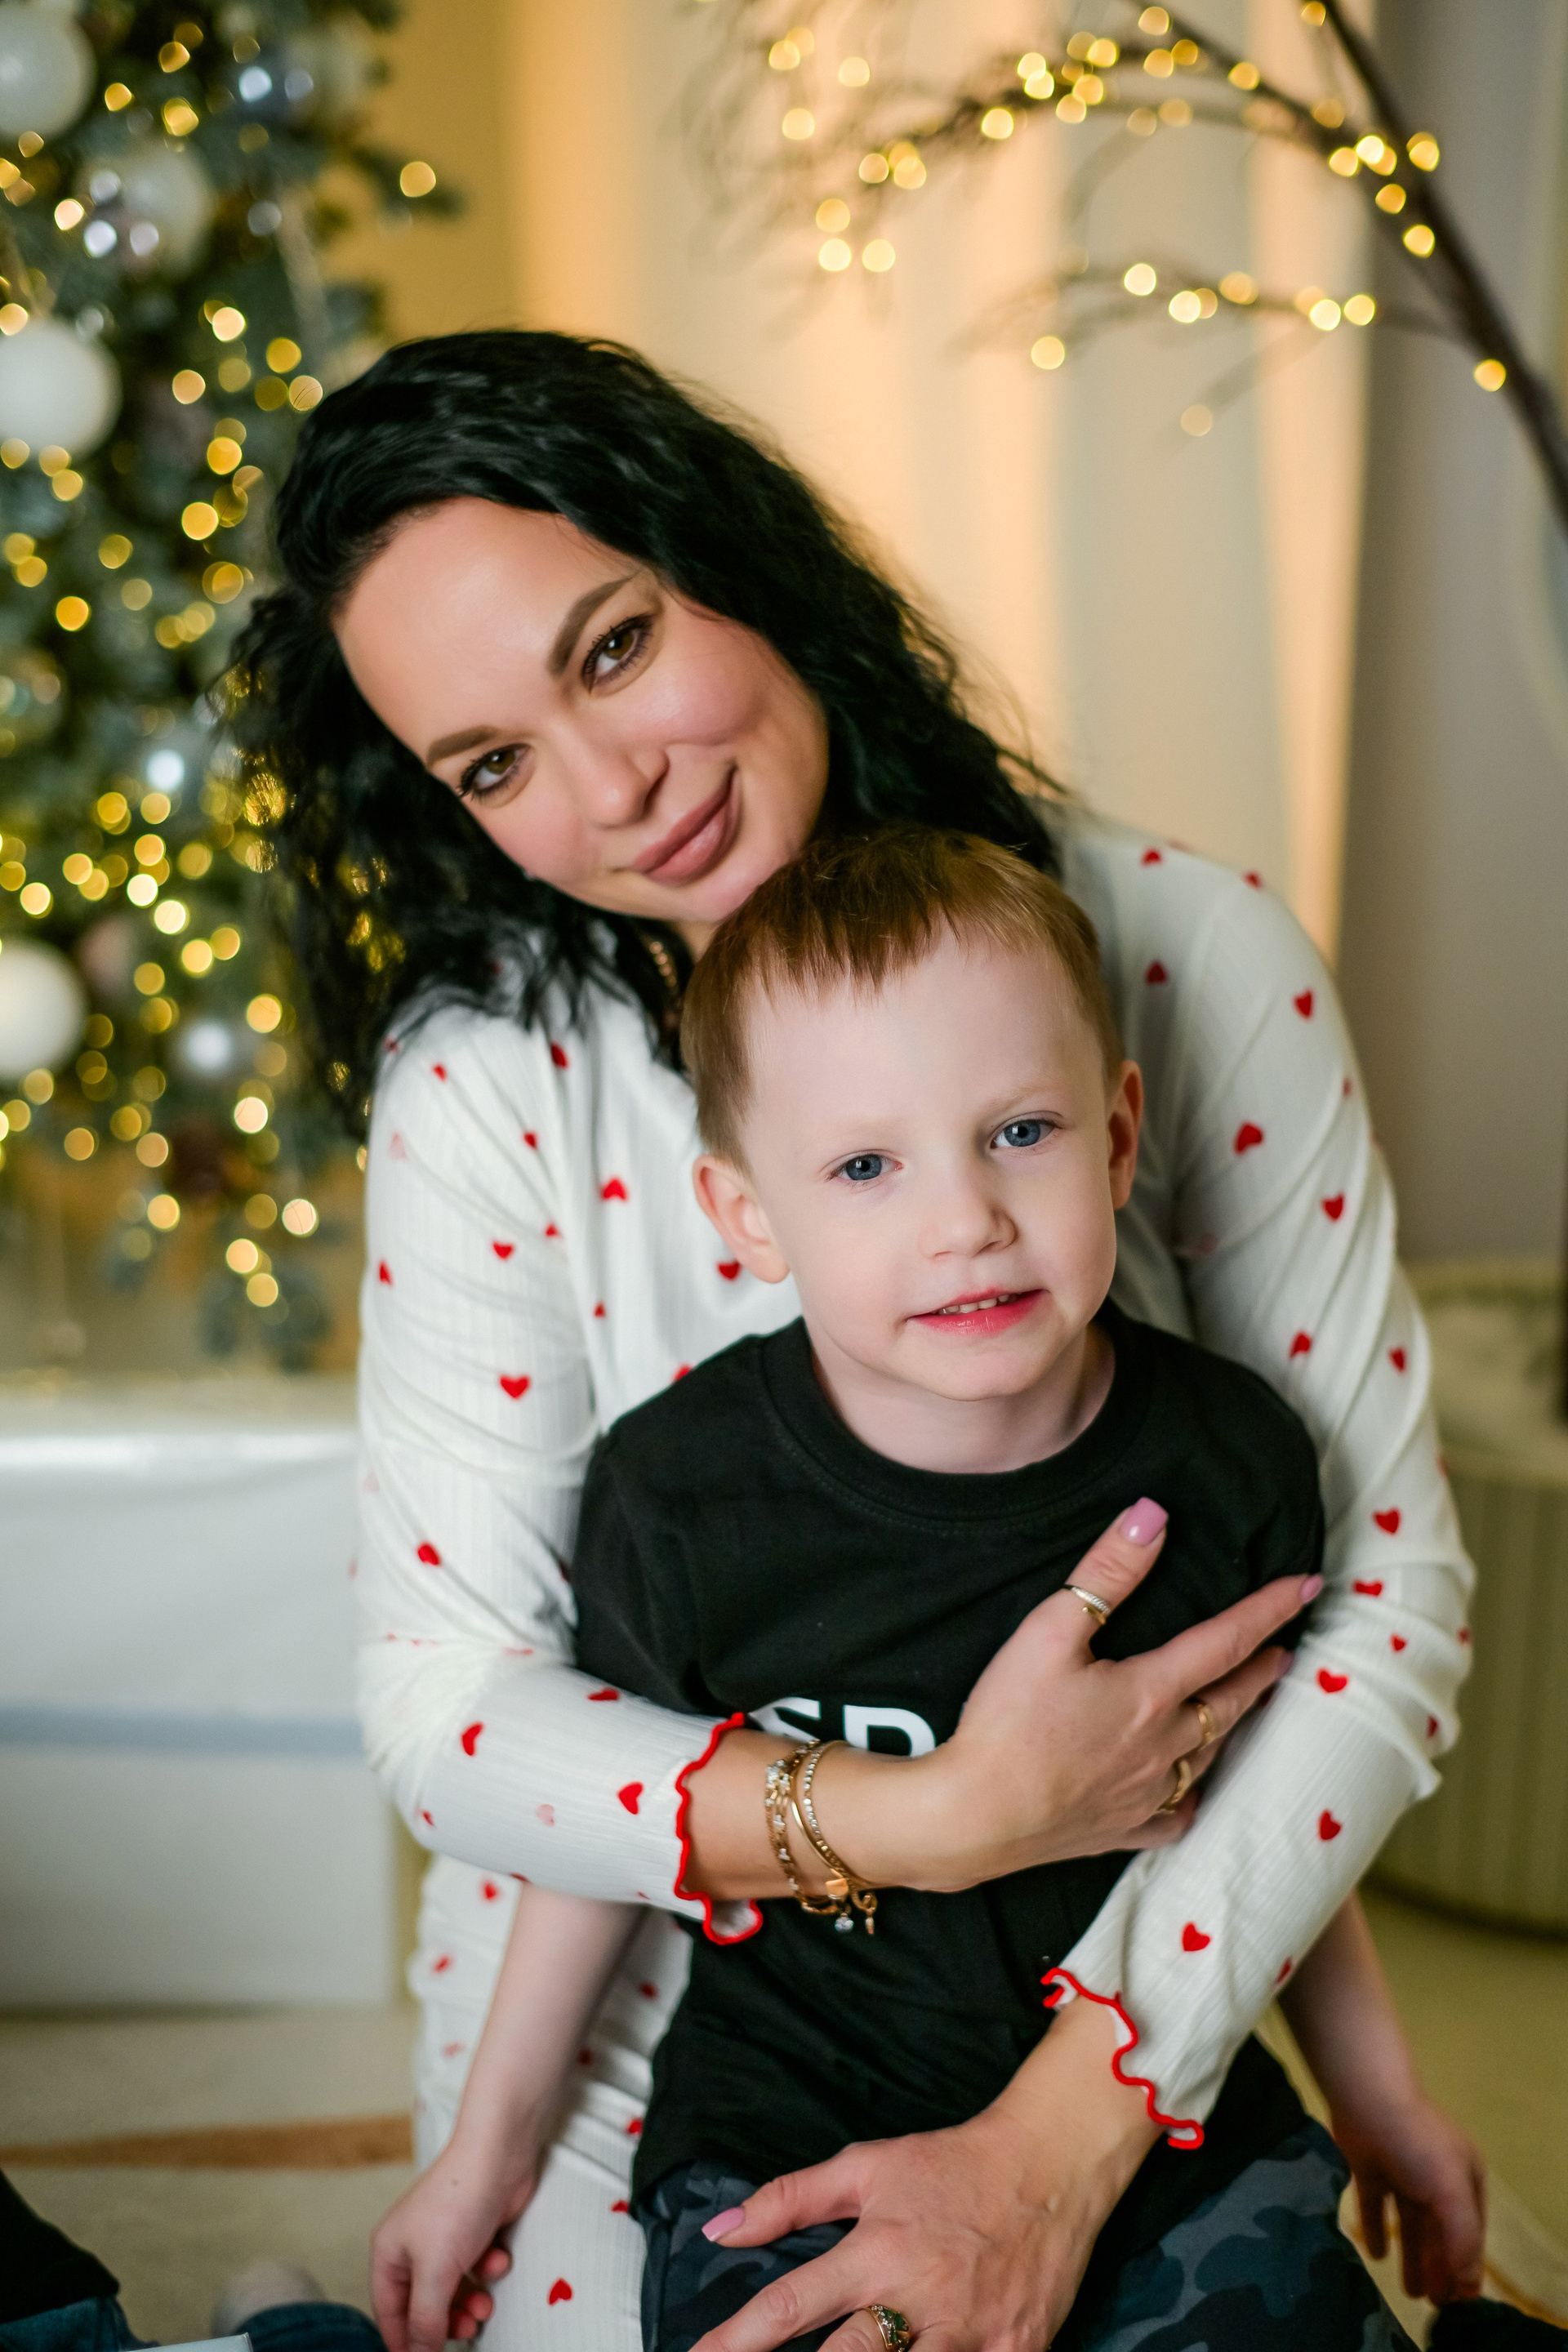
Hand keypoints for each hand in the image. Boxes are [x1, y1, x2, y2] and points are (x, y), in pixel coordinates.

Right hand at [370, 2131, 534, 2351]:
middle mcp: (413, 2246)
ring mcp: (444, 2238)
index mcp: (389, 2252)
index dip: (405, 2341)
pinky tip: (498, 2257)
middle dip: (447, 2321)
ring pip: (453, 2290)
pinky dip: (487, 2269)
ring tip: (485, 2303)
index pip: (389, 2312)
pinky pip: (475, 2268)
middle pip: (424, 2305)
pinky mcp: (473, 2231)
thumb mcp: (436, 2272)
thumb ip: (425, 2320)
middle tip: (468, 2329)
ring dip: (471, 2301)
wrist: (501, 2154)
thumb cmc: (459, 2201)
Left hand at [692, 2002, 1156, 2351]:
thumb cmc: (950, 2165)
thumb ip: (789, 2199)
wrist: (1047, 2163)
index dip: (738, 2340)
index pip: (791, 2304)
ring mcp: (969, 2331)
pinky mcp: (1015, 2350)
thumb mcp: (865, 2167)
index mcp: (876, 2250)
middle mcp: (918, 2297)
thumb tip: (720, 2229)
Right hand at [913, 1503, 1314, 1889]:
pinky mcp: (1122, 1830)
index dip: (1268, 1609)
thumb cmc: (1007, 1720)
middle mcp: (1164, 1745)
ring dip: (1233, 1723)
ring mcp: (1147, 1794)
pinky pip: (1175, 1815)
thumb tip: (1155, 1516)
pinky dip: (1190, 1796)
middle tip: (1285, 1650)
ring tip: (1243, 1704)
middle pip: (1230, 1700)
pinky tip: (1187, 1789)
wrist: (974, 1816)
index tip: (1307, 1586)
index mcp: (1150, 1693)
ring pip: (1210, 1755)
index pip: (1225, 1641)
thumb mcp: (1048, 1631)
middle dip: (1263, 1668)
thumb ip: (1106, 1573)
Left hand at [1332, 2089, 1484, 2305]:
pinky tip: (1376, 2254)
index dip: (1467, 2266)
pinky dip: (1376, 2229)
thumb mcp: (1451, 2192)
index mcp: (1463, 2178)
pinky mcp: (1369, 2167)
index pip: (1470, 2231)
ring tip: (1409, 2291)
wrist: (1367, 2099)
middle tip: (1433, 2303)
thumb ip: (1463, 2237)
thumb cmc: (1417, 2146)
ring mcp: (1401, 2171)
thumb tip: (1469, 2278)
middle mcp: (1434, 2175)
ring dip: (1412, 2256)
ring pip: (1410, 2223)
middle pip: (1440, 2230)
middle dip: (1439, 2267)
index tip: (1461, 2300)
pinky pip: (1376, 2206)